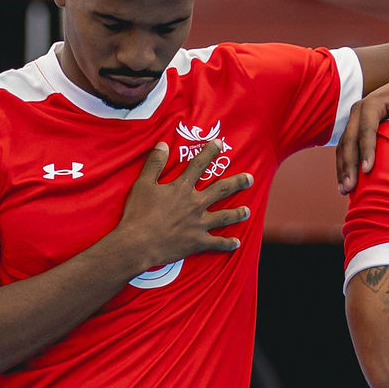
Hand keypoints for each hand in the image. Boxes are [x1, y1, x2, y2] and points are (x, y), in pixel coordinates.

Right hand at [110, 138, 250, 270]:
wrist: (138, 243)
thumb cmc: (138, 214)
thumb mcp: (142, 184)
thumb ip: (154, 164)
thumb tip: (163, 145)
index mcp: (182, 188)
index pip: (199, 165)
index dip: (210, 152)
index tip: (220, 143)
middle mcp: (196, 204)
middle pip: (221, 190)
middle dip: (237, 182)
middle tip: (250, 178)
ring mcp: (199, 224)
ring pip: (224, 216)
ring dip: (237, 213)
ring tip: (247, 211)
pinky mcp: (197, 241)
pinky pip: (216, 243)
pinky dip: (227, 243)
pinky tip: (237, 243)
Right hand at [336, 68, 388, 191]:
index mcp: (372, 103)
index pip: (366, 129)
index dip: (366, 150)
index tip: (368, 170)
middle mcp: (358, 110)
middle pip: (348, 140)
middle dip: (348, 164)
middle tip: (350, 187)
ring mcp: (354, 119)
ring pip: (343, 146)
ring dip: (342, 168)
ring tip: (344, 190)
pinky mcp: (356, 128)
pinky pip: (346, 147)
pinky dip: (345, 164)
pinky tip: (347, 181)